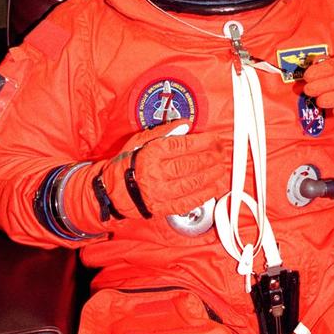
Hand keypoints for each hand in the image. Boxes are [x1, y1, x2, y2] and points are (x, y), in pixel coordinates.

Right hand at [86, 121, 224, 219]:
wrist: (112, 191)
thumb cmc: (127, 163)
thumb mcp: (140, 140)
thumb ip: (164, 131)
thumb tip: (185, 124)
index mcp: (150, 154)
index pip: (183, 146)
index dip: (203, 142)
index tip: (214, 139)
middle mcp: (155, 173)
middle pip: (190, 164)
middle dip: (210, 157)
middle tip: (221, 153)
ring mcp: (159, 192)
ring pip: (192, 183)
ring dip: (210, 175)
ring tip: (220, 168)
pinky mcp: (162, 208)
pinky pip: (187, 202)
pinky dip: (203, 195)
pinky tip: (212, 188)